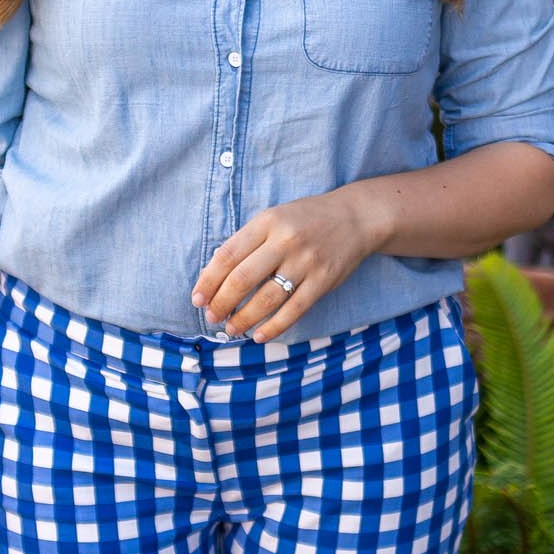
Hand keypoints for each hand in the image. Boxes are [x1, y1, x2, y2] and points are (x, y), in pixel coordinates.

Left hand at [192, 186, 382, 341]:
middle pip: (243, 279)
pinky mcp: (324, 281)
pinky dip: (274, 326)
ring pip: (267, 298)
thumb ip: (247, 242)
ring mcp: (306, 262)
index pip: (228, 255)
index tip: (197, 299)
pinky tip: (260, 336)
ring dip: (244, 318)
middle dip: (222, 303)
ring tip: (232, 329)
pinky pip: (294, 310)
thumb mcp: (274, 218)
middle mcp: (285, 241)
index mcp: (267, 222)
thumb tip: (214, 272)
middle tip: (212, 317)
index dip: (208, 280)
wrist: (356, 217)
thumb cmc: (306, 219)